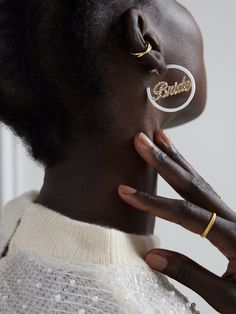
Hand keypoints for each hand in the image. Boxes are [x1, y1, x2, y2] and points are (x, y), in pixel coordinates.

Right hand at [117, 130, 235, 313]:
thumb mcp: (226, 298)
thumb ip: (190, 275)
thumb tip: (152, 256)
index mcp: (234, 239)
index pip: (186, 214)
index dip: (154, 202)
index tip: (126, 192)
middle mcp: (233, 220)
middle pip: (194, 186)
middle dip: (165, 162)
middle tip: (142, 141)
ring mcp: (231, 216)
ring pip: (201, 183)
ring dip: (178, 160)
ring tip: (161, 139)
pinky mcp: (227, 218)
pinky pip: (205, 191)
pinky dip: (188, 175)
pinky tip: (178, 166)